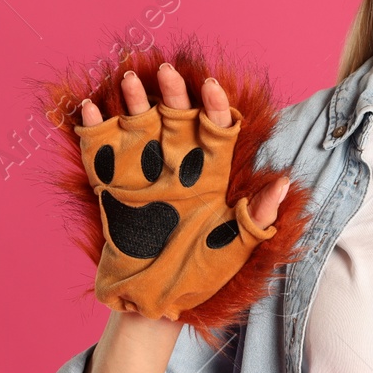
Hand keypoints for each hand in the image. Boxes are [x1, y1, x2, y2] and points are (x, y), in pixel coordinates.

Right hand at [77, 63, 290, 320]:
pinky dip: (92, 127)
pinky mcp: (110, 186)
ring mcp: (142, 173)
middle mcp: (176, 166)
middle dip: (174, 92)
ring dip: (134, 100)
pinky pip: (99, 150)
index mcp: (210, 176)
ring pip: (139, 124)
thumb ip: (257, 218)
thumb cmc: (200, 276)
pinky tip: (88, 108)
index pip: (217, 129)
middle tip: (167, 70)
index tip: (212, 87)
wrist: (154, 302)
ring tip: (129, 79)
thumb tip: (284, 183)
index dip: (215, 106)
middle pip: (177, 117)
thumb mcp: (235, 249)